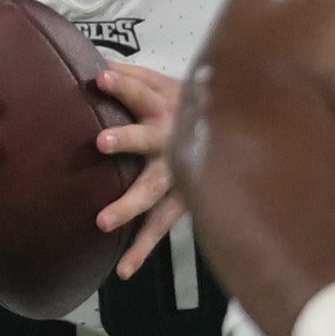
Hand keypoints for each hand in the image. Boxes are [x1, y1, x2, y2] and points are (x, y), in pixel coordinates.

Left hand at [93, 63, 182, 278]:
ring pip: (153, 190)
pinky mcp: (181, 201)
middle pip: (148, 140)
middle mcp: (173, 140)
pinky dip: (142, 249)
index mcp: (167, 107)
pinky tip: (124, 269)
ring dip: (129, 204)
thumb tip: (97, 66)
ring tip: (103, 221)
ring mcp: (179, 174)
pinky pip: (160, 227)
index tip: (101, 78)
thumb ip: (132, 77)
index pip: (142, 91)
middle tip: (102, 141)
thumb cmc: (188, 106)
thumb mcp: (165, 84)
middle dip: (127, 139)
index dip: (124, 84)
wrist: (238, 130)